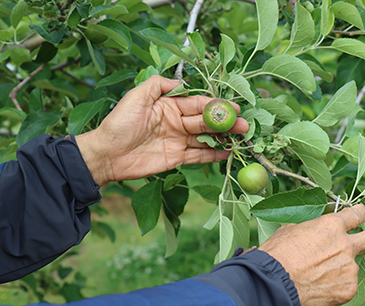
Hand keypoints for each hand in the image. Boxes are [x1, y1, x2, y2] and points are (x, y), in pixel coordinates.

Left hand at [76, 75, 248, 185]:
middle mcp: (177, 122)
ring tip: (241, 138)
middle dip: (225, 121)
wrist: (107, 154)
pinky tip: (227, 153)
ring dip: (223, 138)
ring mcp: (178, 141)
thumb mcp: (137, 96)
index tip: (233, 106)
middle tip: (243, 124)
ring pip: (206, 138)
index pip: (197, 103)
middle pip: (206, 121)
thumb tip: (183, 83)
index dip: (215, 105)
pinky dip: (213, 155)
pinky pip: (198, 155)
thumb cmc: (120, 123)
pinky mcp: (176, 158)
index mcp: (169, 106)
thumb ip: (159, 85)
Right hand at [259, 205, 364, 305]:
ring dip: (341, 267)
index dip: (360, 212)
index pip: (355, 214)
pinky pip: (347, 284)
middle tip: (361, 241)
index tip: (363, 213)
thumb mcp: (290, 231)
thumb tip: (312, 233)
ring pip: (353, 265)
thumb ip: (310, 230)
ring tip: (320, 273)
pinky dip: (336, 285)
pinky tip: (320, 285)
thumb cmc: (278, 253)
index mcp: (331, 226)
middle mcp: (346, 245)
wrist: (275, 282)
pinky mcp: (349, 289)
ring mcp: (349, 268)